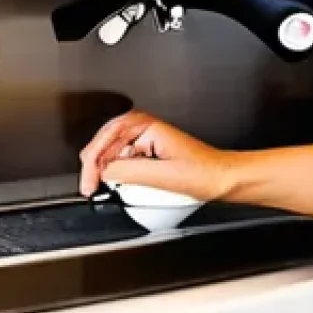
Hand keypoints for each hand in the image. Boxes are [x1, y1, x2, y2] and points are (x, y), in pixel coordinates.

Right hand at [78, 109, 233, 201]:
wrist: (223, 178)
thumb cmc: (204, 173)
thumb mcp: (163, 175)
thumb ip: (129, 171)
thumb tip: (104, 170)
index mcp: (149, 127)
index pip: (108, 138)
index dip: (93, 162)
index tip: (89, 183)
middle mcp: (147, 128)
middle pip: (106, 139)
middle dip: (93, 162)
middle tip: (89, 186)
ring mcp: (148, 138)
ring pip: (113, 147)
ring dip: (102, 166)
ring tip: (97, 185)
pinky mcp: (151, 151)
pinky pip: (124, 156)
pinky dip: (114, 169)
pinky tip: (115, 182)